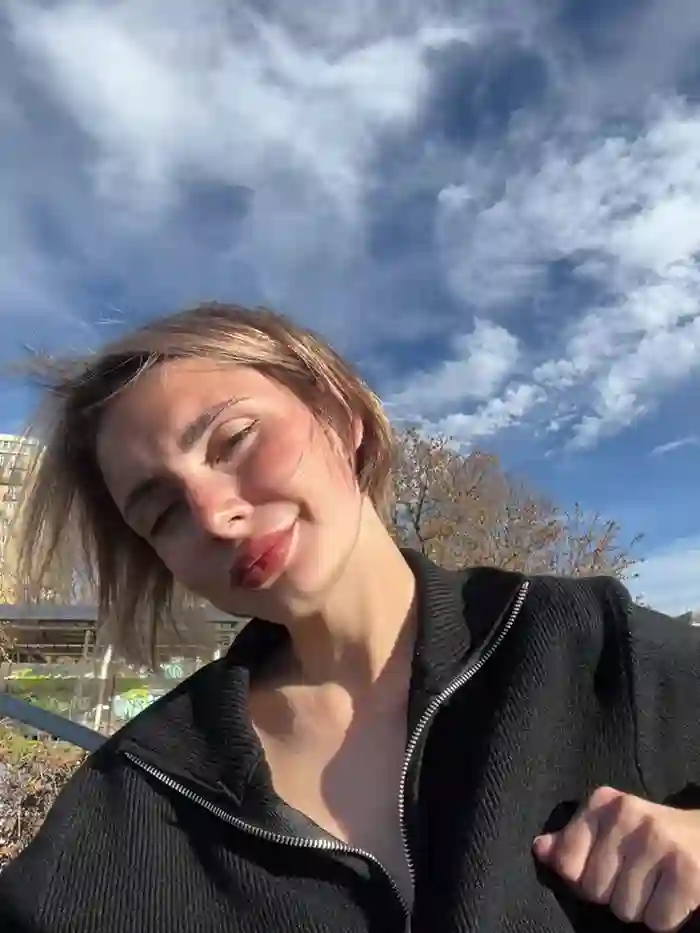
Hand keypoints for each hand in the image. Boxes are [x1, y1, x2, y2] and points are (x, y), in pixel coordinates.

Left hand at [533, 787, 699, 931]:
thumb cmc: (650, 835)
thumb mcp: (608, 827)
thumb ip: (572, 839)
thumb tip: (540, 850)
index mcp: (602, 803)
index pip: (566, 862)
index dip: (583, 878)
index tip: (605, 869)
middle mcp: (627, 816)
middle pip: (595, 890)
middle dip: (614, 894)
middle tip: (637, 876)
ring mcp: (658, 842)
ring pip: (625, 910)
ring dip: (641, 908)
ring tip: (655, 883)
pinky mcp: (687, 872)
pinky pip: (657, 922)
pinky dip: (666, 918)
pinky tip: (673, 893)